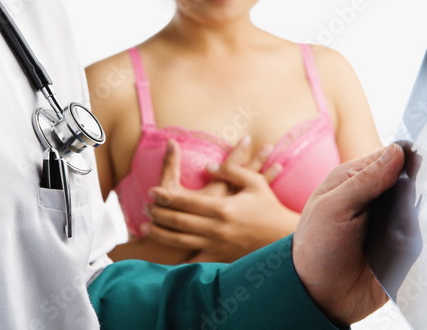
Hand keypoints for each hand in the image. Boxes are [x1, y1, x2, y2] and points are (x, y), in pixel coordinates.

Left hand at [144, 137, 295, 262]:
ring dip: (161, 234)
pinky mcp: (220, 257)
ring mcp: (217, 245)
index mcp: (223, 207)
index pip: (186, 202)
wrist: (282, 237)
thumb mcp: (254, 183)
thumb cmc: (268, 207)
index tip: (152, 192)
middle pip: (179, 221)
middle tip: (144, 207)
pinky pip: (195, 261)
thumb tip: (208, 166)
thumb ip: (231, 171)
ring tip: (146, 227)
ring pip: (181, 241)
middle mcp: (216, 228)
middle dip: (158, 214)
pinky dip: (178, 258)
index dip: (166, 196)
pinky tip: (164, 255)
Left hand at [293, 143, 404, 326]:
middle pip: (405, 180)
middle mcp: (371, 197)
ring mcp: (386, 220)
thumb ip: (364, 181)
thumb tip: (396, 152)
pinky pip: (419, 233)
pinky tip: (404, 240)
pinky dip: (417, 234)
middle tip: (401, 202)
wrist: (321, 295)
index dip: (402, 158)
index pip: (386, 158)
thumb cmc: (316, 247)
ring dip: (413, 213)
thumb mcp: (332, 208)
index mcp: (351, 180)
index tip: (414, 163)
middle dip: (411, 188)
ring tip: (397, 225)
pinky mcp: (399, 244)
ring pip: (415, 206)